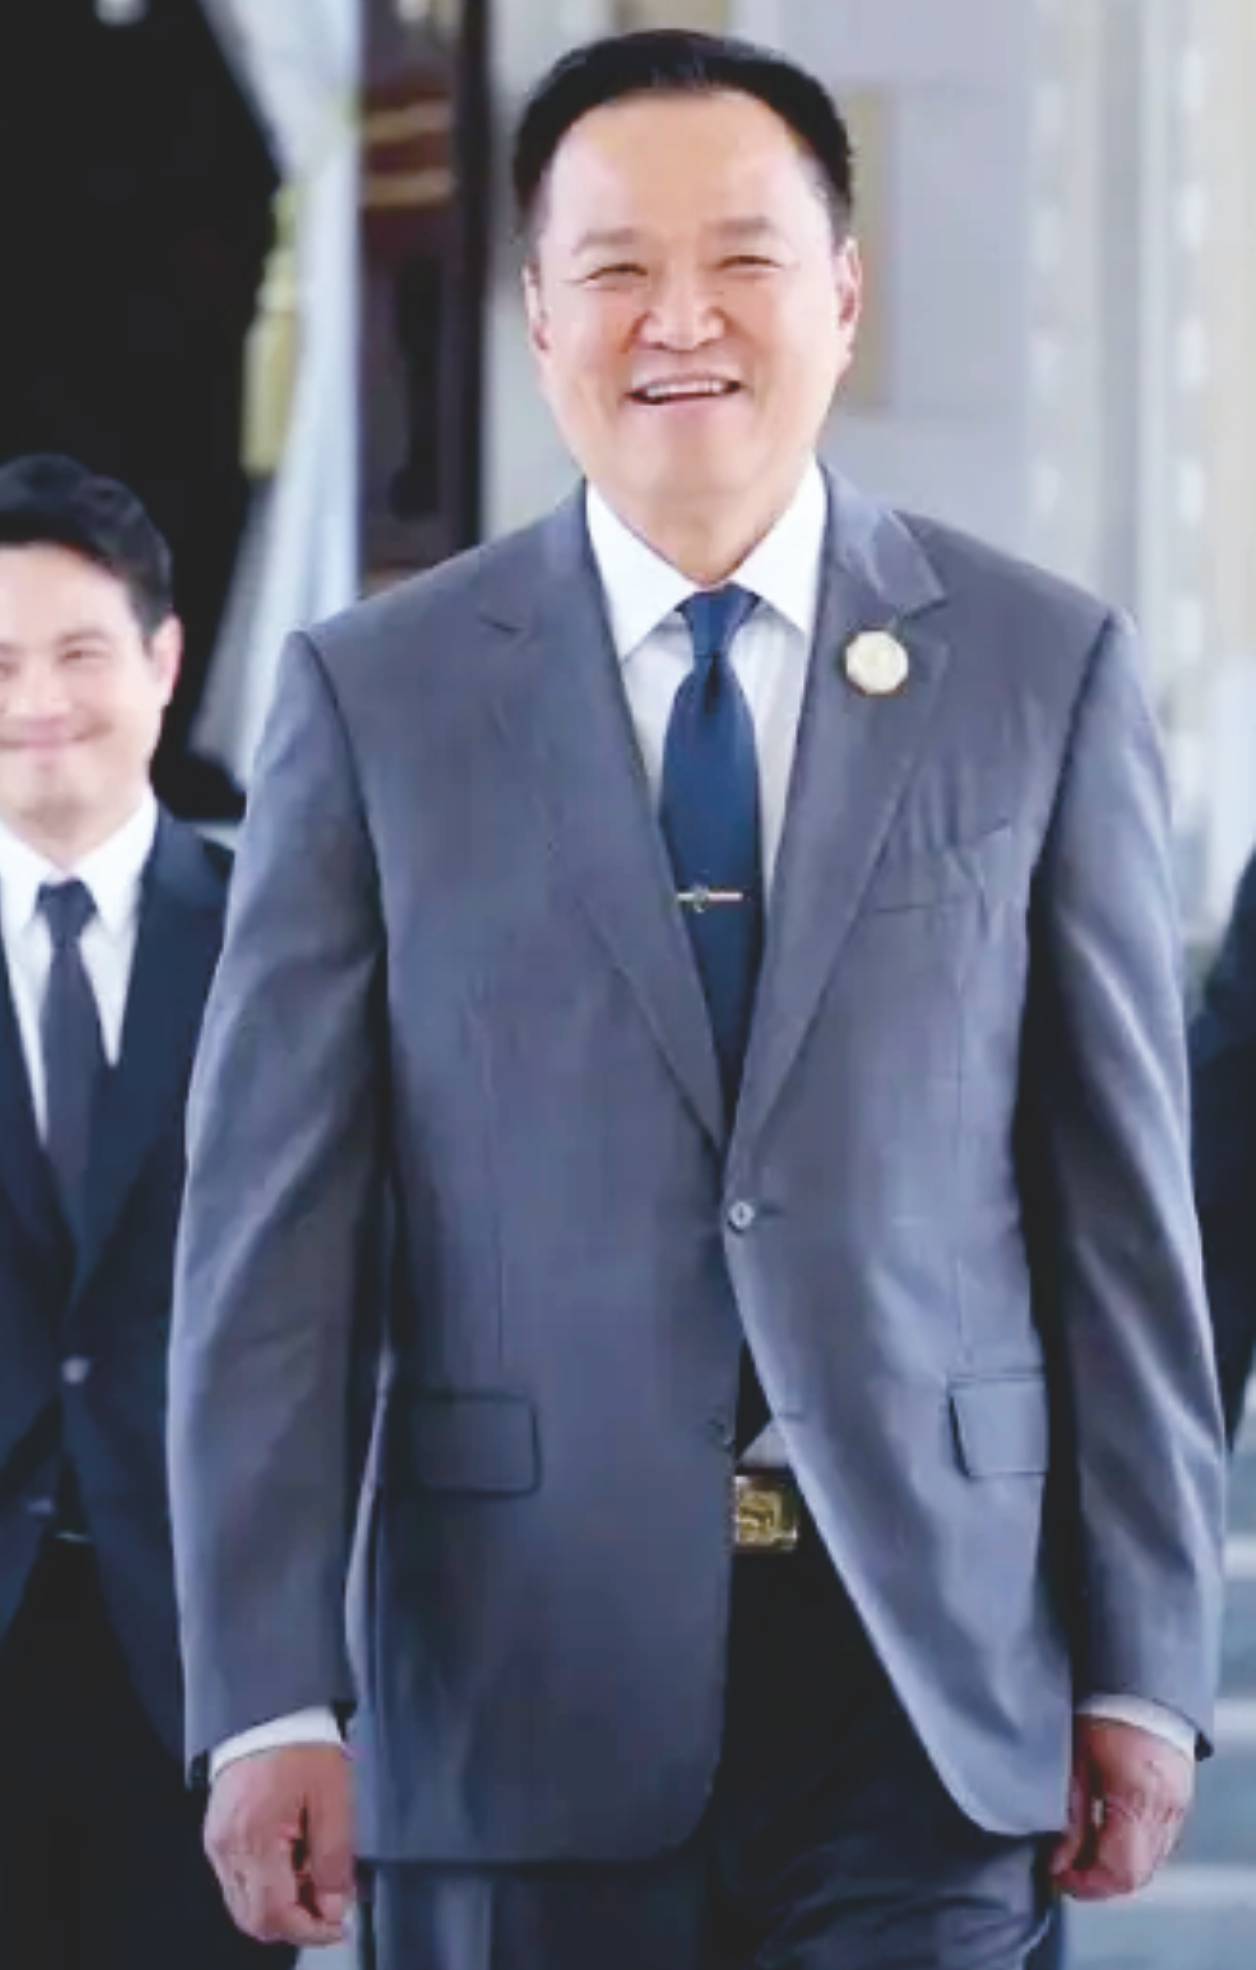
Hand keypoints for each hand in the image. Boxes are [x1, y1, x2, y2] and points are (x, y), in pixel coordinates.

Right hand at [204, 1743, 354, 1947]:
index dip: (311, 1930)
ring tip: (315, 1872)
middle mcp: (226, 1848)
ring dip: (282, 1905)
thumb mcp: (333, 1798)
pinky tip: (295, 1858)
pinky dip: (268, 1884)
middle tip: (331, 1904)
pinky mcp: (218, 1833)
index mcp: (253, 1839)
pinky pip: (239, 1880)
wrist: (269, 1706)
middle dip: (296, 1922)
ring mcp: (217, 1842)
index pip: (274, 1916)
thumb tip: (336, 1906)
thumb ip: (334, 1858)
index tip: (339, 1925)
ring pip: (245, 1905)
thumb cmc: (301, 1742)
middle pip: (254, 1920)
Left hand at [1050, 1717, 1193, 1900]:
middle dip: (1098, 1881)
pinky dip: (1130, 1849)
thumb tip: (1060, 1860)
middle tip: (1063, 1867)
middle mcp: (1166, 1811)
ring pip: (1149, 1863)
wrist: (1141, 1679)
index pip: (1119, 1870)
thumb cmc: (1103, 1708)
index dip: (1085, 1883)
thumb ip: (1071, 1813)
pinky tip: (1102, 1833)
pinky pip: (1157, 1843)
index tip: (1056, 1873)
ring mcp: (1177, 1807)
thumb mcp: (1076, 1758)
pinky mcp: (1178, 1799)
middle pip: (1136, 1875)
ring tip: (1078, 1851)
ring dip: (1114, 1867)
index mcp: (1139, 1800)